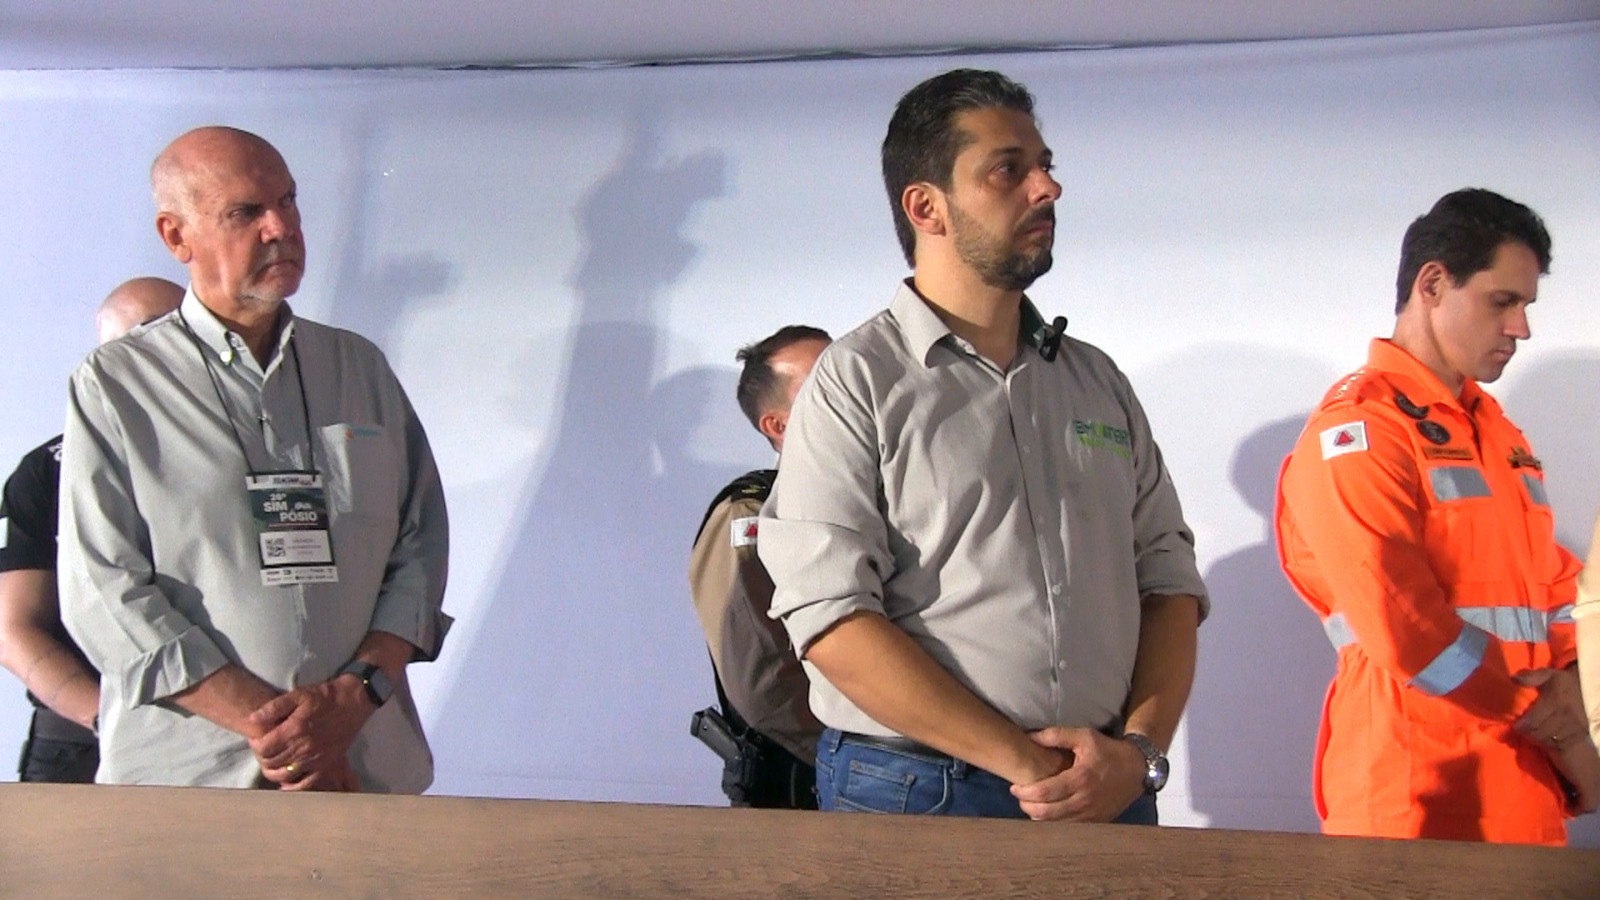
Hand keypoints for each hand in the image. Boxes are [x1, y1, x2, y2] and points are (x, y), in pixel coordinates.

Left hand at [248, 675, 373, 785]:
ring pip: (284, 775)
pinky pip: (306, 784)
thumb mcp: (299, 695)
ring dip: (272, 771)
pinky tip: (286, 782)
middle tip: (264, 749)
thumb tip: (252, 719)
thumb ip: (274, 707)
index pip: (263, 748)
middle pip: (271, 762)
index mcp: (294, 730)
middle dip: (262, 756)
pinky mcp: (326, 765)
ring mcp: (315, 759)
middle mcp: (303, 748)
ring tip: (272, 762)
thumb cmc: (325, 696)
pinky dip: (292, 786)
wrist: (354, 701)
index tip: (256, 738)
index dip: (255, 744)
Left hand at [1009, 727, 1144, 822]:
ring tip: (1030, 805)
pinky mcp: (1096, 822)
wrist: (1137, 769)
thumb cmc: (1108, 751)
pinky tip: (1047, 813)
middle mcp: (1084, 801)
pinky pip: (1069, 828)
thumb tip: (1030, 736)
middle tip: (1019, 798)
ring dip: (1038, 817)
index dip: (1025, 792)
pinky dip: (1054, 823)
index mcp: (1080, 779)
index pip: (1045, 792)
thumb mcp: (1084, 737)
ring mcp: (1091, 815)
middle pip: (1047, 813)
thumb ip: (1056, 735)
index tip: (1014, 788)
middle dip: (1027, 807)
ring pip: (1056, 824)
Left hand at [1513, 667, 1587, 750]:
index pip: (1533, 721)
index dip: (1521, 726)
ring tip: (1532, 732)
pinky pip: (1560, 745)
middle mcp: (1566, 715)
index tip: (1515, 725)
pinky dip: (1550, 744)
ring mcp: (1574, 726)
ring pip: (1549, 740)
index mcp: (1556, 700)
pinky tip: (1545, 737)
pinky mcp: (1580, 734)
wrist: (1587, 691)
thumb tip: (1514, 679)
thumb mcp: (1547, 675)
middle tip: (1522, 729)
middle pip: (1539, 733)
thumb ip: (1530, 677)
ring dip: (1537, 739)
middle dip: (1527, 733)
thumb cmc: (1562, 684)